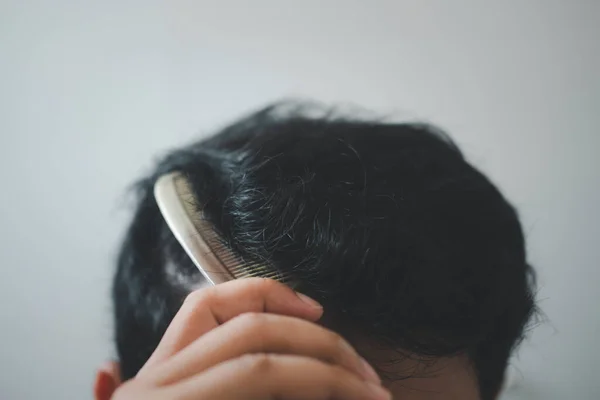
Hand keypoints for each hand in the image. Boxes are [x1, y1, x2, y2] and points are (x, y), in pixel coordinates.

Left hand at [105, 278, 390, 399]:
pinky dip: (244, 299)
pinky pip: (200, 311)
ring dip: (281, 309)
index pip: (260, 372)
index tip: (373, 397)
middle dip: (321, 348)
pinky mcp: (158, 367)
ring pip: (217, 304)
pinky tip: (281, 308)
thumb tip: (334, 392)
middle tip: (366, 376)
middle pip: (250, 334)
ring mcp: (150, 373)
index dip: (327, 379)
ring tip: (326, 324)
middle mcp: (154, 386)